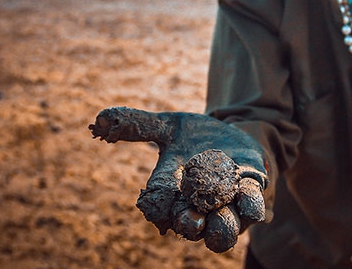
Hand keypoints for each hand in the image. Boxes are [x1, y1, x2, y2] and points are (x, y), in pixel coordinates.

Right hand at [91, 108, 266, 252]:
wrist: (233, 136)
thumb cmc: (195, 137)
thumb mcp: (166, 126)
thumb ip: (135, 125)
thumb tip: (98, 120)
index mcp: (171, 190)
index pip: (157, 206)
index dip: (155, 206)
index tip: (152, 200)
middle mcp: (197, 205)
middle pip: (189, 227)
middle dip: (188, 225)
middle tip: (191, 219)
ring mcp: (225, 205)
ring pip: (223, 231)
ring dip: (221, 226)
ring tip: (220, 212)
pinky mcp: (251, 196)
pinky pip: (252, 210)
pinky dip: (249, 204)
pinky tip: (244, 187)